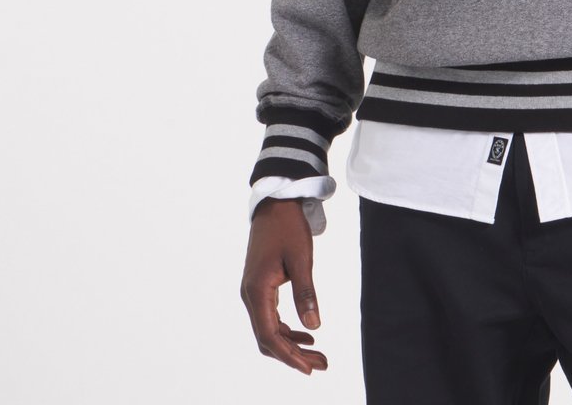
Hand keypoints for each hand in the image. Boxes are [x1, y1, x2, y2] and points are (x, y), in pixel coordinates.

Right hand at [241, 197, 328, 374]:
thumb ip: (306, 293)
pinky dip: (286, 329)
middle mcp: (250, 295)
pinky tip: (306, 333)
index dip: (288, 356)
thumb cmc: (288, 228)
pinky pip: (270, 317)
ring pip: (269, 329)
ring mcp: (253, 291)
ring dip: (291, 344)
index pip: (269, 335)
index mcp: (257, 290)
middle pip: (268, 338)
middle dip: (293, 355)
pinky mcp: (260, 286)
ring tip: (318, 354)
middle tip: (321, 364)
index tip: (308, 368)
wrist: (275, 204)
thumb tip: (314, 327)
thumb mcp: (301, 259)